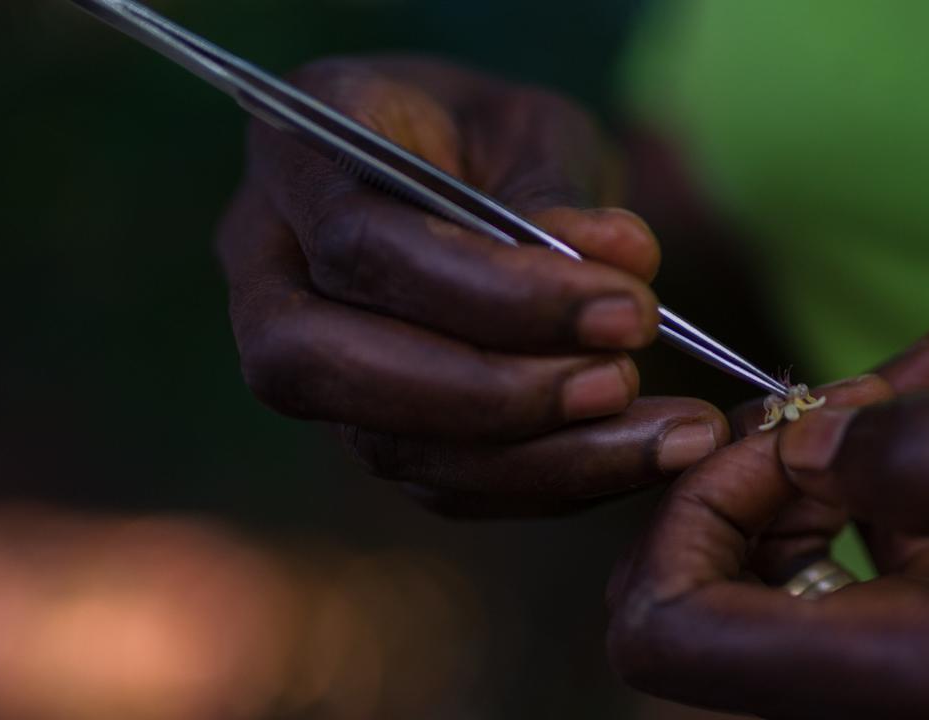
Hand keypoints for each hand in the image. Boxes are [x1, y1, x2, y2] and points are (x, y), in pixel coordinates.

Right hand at [216, 58, 726, 513]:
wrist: (459, 180)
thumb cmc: (492, 135)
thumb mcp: (532, 126)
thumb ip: (560, 193)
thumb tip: (615, 262)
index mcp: (295, 155)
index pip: (362, 245)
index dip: (492, 293)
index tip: (623, 308)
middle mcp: (267, 268)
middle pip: (328, 364)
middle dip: (488, 393)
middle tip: (620, 382)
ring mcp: (303, 362)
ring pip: (382, 445)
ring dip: (534, 458)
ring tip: (661, 437)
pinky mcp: (361, 427)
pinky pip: (434, 483)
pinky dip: (543, 483)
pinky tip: (635, 455)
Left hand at [607, 325, 928, 718]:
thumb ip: (924, 459)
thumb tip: (800, 445)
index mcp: (882, 677)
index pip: (663, 628)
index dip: (685, 517)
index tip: (783, 432)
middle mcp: (867, 690)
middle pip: (723, 571)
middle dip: (791, 444)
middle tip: (900, 367)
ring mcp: (905, 669)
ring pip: (807, 544)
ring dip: (865, 439)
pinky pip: (883, 548)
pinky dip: (921, 472)